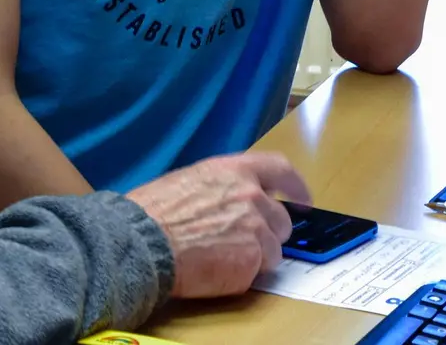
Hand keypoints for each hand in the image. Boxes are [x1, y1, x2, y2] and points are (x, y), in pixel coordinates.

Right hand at [125, 152, 311, 299]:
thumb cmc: (153, 213)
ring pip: (273, 250)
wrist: (142, 243)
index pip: (281, 170)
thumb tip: (232, 203)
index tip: (303, 200)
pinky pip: (258, 272)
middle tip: (242, 244)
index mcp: (234, 170)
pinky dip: (242, 276)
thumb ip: (222, 188)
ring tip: (219, 258)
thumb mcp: (189, 181)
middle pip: (281, 220)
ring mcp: (256, 228)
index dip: (295, 187)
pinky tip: (215, 270)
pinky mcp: (253, 259)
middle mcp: (252, 195)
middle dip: (268, 234)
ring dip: (254, 257)